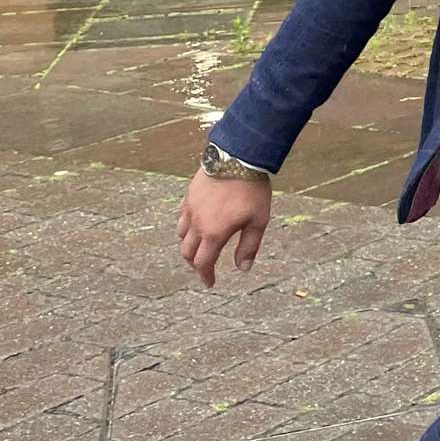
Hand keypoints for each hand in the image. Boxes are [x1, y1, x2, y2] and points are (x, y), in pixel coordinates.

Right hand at [177, 172, 271, 287]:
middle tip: (204, 268)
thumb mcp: (258, 220)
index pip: (203, 263)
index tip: (210, 283)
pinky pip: (181, 216)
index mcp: (214, 233)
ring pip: (181, 234)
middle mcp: (197, 223)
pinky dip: (185, 226)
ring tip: (200, 246)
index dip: (206, 276)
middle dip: (195, 263)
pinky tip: (195, 223)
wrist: (238, 157)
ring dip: (188, 245)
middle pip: (187, 252)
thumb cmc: (251, 190)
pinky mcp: (189, 194)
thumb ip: (249, 246)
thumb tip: (243, 268)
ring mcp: (190, 208)